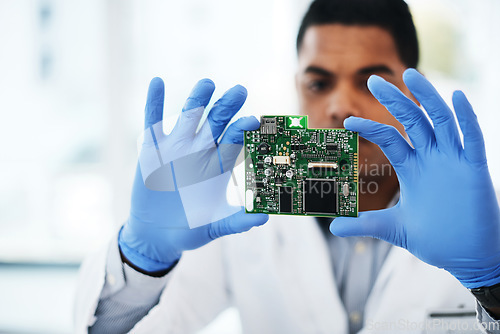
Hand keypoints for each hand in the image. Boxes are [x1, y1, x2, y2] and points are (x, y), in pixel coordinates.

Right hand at [119, 77, 268, 272]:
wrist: (158, 235)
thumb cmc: (191, 229)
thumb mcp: (215, 226)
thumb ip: (237, 221)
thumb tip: (263, 218)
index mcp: (219, 166)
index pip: (234, 142)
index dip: (243, 130)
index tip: (254, 120)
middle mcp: (200, 152)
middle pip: (216, 123)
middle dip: (227, 107)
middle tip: (239, 91)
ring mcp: (176, 147)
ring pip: (189, 116)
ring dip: (197, 99)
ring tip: (207, 84)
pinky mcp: (152, 149)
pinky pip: (153, 121)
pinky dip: (154, 102)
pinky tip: (157, 82)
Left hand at [330, 68, 499, 288]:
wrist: (466, 257)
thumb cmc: (434, 239)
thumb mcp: (393, 228)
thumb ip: (364, 224)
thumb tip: (333, 227)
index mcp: (413, 168)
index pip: (390, 138)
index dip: (371, 128)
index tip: (349, 121)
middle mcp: (432, 159)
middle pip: (413, 121)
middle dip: (395, 100)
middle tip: (374, 80)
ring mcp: (454, 162)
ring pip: (442, 121)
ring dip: (427, 98)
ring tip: (411, 75)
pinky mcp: (475, 170)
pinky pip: (473, 139)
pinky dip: (467, 118)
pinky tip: (457, 97)